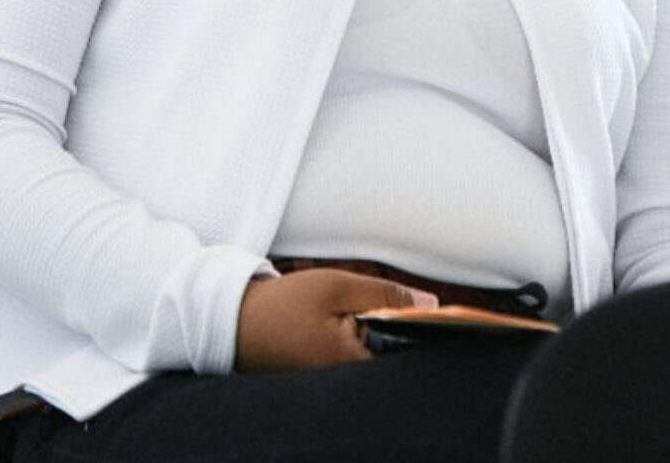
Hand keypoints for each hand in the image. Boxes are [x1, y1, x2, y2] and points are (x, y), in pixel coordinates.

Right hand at [234, 269, 435, 371]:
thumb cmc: (282, 306)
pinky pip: (359, 358)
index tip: (436, 311)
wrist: (233, 323)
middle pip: (395, 355)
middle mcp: (348, 382)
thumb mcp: (337, 287)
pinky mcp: (328, 378)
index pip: (407, 352)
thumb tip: (430, 304)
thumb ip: (386, 294)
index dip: (425, 330)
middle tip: (391, 306)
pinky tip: (348, 324)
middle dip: (401, 330)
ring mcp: (337, 382)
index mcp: (353, 363)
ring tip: (360, 314)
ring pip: (378, 354)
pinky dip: (362, 339)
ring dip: (380, 333)